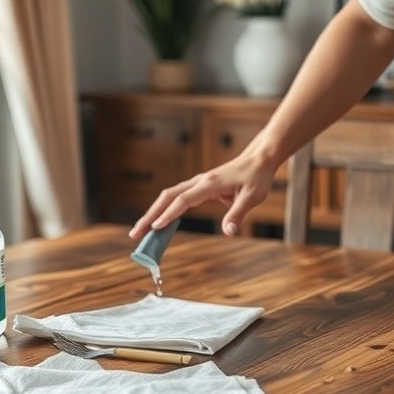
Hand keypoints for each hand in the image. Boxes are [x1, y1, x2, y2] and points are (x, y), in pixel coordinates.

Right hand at [128, 148, 276, 240]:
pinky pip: (177, 198)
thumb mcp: (252, 197)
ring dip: (153, 212)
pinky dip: (165, 209)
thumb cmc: (256, 177)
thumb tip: (228, 232)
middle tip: (135, 233)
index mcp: (209, 184)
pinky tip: (159, 223)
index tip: (155, 228)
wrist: (258, 160)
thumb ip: (237, 214)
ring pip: (168, 197)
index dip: (169, 214)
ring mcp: (197, 183)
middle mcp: (199, 182)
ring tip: (141, 231)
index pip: (183, 200)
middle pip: (167, 197)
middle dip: (149, 215)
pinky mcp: (199, 187)